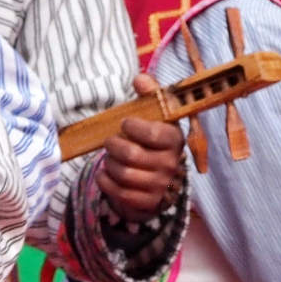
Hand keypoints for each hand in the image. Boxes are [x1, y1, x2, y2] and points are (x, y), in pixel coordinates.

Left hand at [98, 73, 187, 221]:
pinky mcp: (148, 203)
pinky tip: (105, 172)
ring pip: (123, 173)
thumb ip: (150, 95)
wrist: (162, 178)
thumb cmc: (154, 140)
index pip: (153, 133)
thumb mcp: (156, 116)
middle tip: (110, 141)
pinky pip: (118, 192)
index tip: (125, 123)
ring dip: (108, 163)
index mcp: (175, 140)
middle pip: (131, 155)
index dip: (133, 127)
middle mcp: (171, 165)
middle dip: (114, 145)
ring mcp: (160, 186)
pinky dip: (105, 181)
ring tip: (109, 156)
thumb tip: (139, 78)